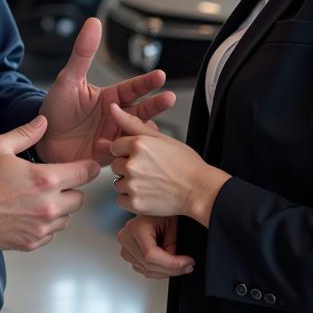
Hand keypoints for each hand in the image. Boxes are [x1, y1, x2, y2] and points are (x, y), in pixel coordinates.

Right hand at [0, 115, 99, 252]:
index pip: (84, 174)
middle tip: (54, 181)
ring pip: (66, 218)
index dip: (88, 167)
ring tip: (38, 198)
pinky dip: (45, 225)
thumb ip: (26, 133)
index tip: (87, 166)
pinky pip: (50, 234)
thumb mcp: (0, 146)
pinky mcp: (30, 243)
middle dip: (71, 189)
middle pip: (79, 199)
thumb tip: (43, 122)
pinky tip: (29, 214)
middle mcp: (48, 206)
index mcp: (45, 180)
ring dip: (59, 208)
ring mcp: (39, 228)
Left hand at [38, 17, 175, 166]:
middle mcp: (115, 117)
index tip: (160, 75)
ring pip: (135, 133)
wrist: (41, 140)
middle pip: (141, 110)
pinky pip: (120, 154)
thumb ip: (83, 53)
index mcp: (110, 98)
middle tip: (169, 98)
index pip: (132, 88)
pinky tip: (118, 147)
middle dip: (156, 105)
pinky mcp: (107, 157)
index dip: (146, 82)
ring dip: (143, 131)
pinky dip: (122, 151)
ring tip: (151, 129)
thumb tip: (93, 22)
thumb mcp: (69, 79)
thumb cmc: (55, 109)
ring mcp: (113, 137)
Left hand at [109, 105, 229, 226]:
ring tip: (150, 182)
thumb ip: (132, 123)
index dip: (127, 151)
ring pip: (118, 182)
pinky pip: (121, 200)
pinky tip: (147, 194)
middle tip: (148, 170)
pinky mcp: (135, 203)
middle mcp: (132, 164)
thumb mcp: (161, 137)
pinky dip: (131, 199)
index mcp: (138, 144)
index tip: (141, 156)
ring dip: (129, 183)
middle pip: (116, 164)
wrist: (199, 190)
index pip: (116, 146)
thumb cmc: (185, 164)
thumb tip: (113, 108)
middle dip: (127, 166)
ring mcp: (133, 185)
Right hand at [118, 215, 193, 279]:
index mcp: (136, 228)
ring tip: (180, 265)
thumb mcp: (171, 224)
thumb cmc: (161, 212)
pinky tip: (168, 265)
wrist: (153, 205)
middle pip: (149, 265)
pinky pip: (144, 270)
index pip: (151, 255)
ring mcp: (125, 247)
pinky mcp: (127, 254)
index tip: (187, 263)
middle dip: (172, 269)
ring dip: (166, 272)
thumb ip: (172, 245)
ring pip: (147, 270)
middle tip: (188, 266)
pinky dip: (158, 271)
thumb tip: (177, 264)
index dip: (171, 263)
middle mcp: (127, 238)